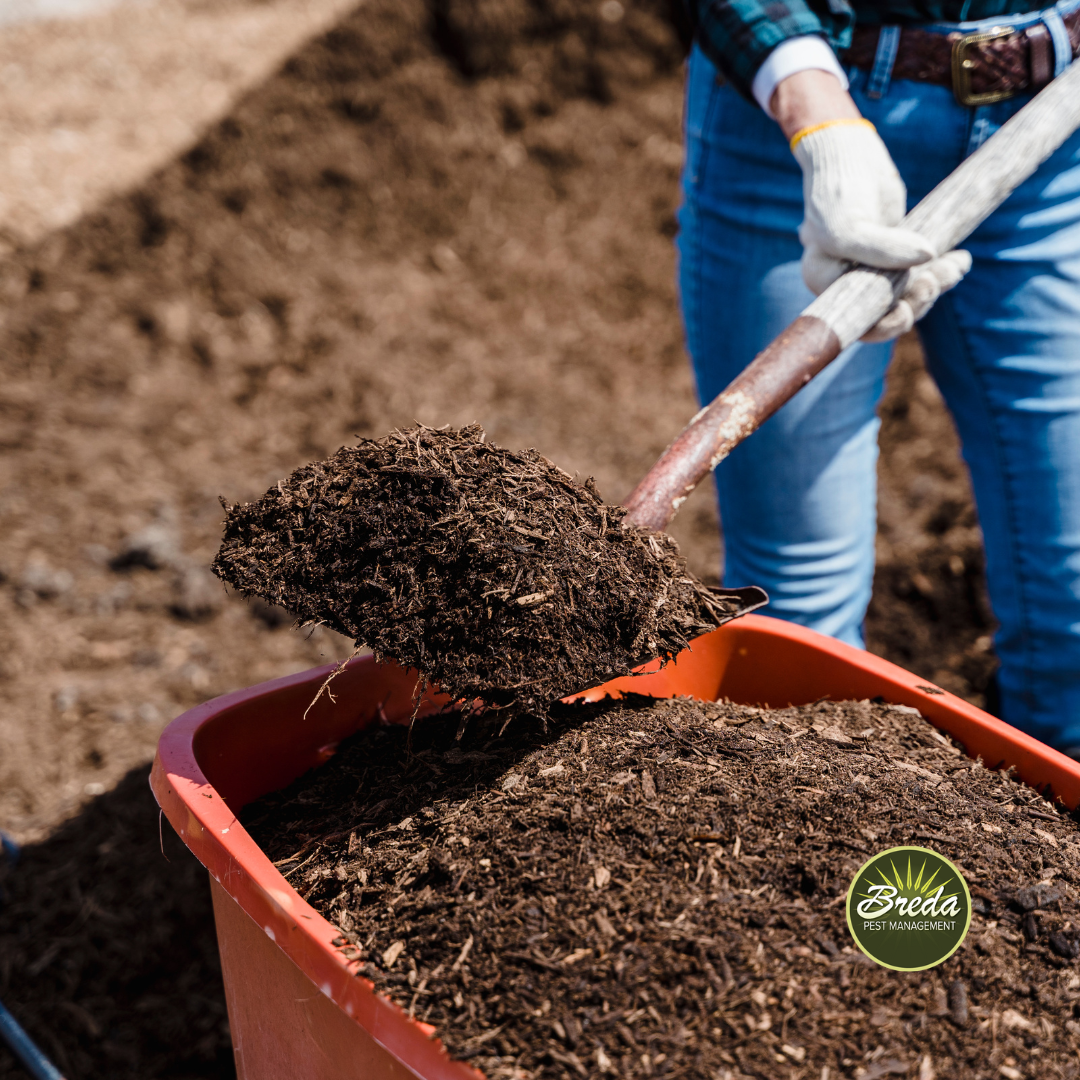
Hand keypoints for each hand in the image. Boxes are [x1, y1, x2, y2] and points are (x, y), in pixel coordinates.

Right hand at [774, 72, 969, 341]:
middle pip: (885, 313)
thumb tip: (928, 258)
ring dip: (935, 284)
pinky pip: (921, 273)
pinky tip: (961, 260)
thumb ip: (881, 248)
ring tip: (956, 265)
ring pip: (908, 295)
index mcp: (825, 284)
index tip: (907, 310)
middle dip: (916, 302)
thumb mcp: (849, 224)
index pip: (855, 323)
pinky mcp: (896, 255)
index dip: (883, 326)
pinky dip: (943, 270)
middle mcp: (846, 283)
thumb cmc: (839, 191)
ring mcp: (873, 270)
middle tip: (935, 281)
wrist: (850, 155)